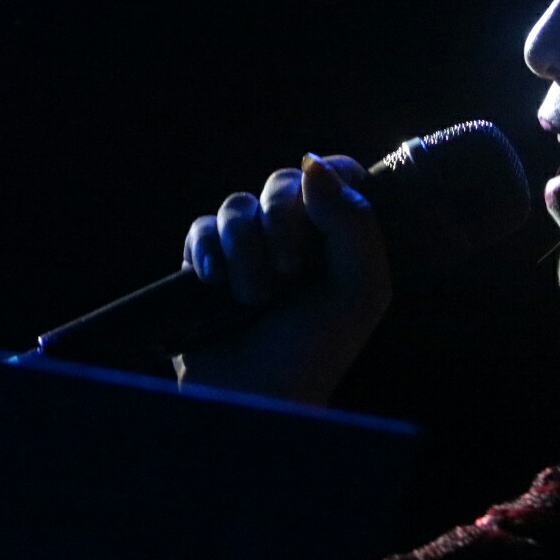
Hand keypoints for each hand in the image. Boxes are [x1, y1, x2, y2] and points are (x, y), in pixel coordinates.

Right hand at [174, 153, 390, 405]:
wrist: (258, 396)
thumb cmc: (316, 348)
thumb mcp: (359, 288)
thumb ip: (352, 221)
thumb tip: (312, 163)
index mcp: (335, 238)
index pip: (335, 174)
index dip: (328, 172)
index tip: (322, 197)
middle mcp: (292, 236)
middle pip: (282, 182)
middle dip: (283, 220)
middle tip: (290, 270)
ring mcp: (246, 249)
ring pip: (237, 205)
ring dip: (246, 249)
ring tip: (253, 297)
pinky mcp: (204, 264)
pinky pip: (200, 228)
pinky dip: (208, 251)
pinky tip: (215, 283)